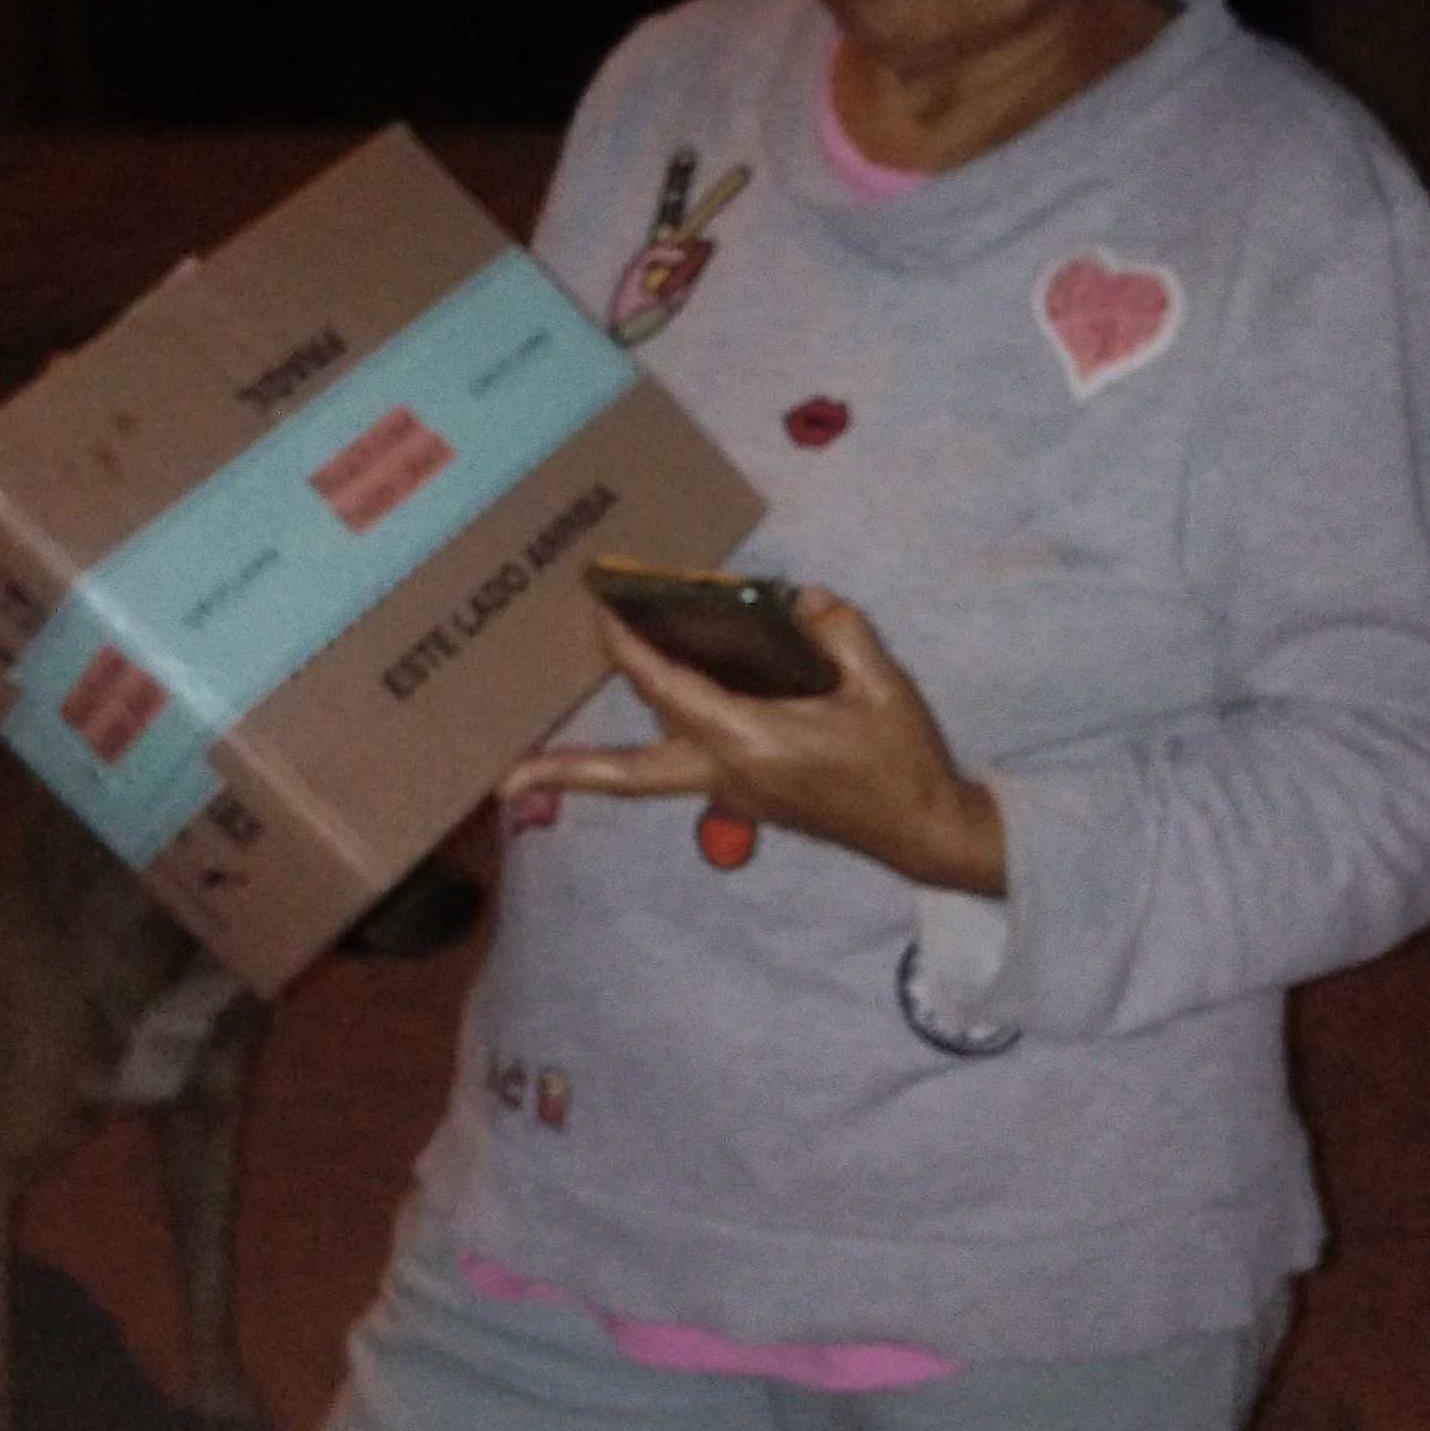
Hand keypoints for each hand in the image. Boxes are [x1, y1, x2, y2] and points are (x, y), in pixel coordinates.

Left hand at [505, 588, 1006, 893]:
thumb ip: (837, 629)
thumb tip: (799, 600)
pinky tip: (667, 706)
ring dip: (604, 761)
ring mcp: (732, 795)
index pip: (671, 689)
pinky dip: (663, 742)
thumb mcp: (880, 681)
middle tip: (508, 778)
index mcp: (752, 741)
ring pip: (653, 773)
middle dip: (569, 771)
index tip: (598, 611)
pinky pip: (687, 766)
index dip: (629, 649)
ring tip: (547, 750)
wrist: (920, 830)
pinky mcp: (745, 800)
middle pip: (631, 775)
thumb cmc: (901, 757)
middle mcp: (727, 774)